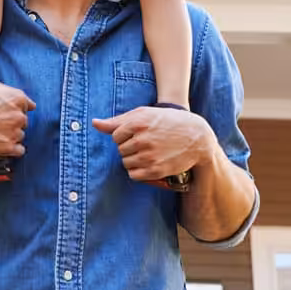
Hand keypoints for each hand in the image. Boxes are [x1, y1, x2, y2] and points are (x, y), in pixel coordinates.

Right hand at [0, 81, 34, 156]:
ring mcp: (14, 132)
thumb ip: (11, 93)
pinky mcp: (8, 147)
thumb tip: (30, 104)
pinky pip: (19, 150)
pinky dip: (10, 150)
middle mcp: (18, 115)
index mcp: (17, 98)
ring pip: (20, 136)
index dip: (12, 111)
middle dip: (11, 124)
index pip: (26, 107)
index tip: (1, 114)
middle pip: (23, 122)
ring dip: (10, 136)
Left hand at [92, 107, 212, 183]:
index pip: (115, 136)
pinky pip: (134, 175)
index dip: (125, 136)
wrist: (196, 136)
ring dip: (133, 160)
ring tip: (148, 153)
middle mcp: (142, 140)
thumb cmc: (167, 122)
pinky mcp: (156, 170)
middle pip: (120, 150)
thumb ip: (117, 120)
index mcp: (138, 123)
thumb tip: (94, 123)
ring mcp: (149, 156)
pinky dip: (138, 171)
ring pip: (126, 163)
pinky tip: (148, 163)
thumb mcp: (144, 114)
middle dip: (129, 147)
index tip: (138, 134)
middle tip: (146, 143)